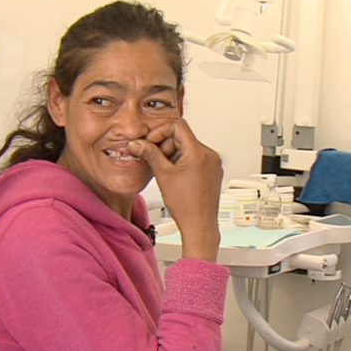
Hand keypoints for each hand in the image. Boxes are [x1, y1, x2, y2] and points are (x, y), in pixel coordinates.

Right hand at [127, 119, 222, 260]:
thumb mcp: (163, 175)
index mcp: (199, 152)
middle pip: (183, 136)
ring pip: (188, 147)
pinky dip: (183, 161)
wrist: (200, 225)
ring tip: (165, 171)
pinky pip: (196, 158)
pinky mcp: (213, 171)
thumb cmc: (186, 206)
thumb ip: (149, 154)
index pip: (178, 125)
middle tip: (155, 158)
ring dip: (173, 154)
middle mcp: (210, 155)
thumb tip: (137, 143)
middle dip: (166, 145)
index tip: (151, 142)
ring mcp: (213, 163)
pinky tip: (175, 176)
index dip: (161, 131)